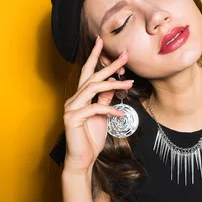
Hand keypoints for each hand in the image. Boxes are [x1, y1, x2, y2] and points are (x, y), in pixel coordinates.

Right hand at [62, 37, 132, 175]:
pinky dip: (110, 110)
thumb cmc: (90, 138)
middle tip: (125, 55)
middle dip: (109, 64)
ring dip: (113, 84)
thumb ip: (104, 100)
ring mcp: (71, 108)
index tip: (103, 41)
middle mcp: (73, 99)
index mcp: (80, 96)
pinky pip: (94, 109)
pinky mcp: (72, 119)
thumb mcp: (102, 116)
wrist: (82, 159)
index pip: (87, 71)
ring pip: (93, 89)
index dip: (95, 56)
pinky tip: (121, 114)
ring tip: (130, 83)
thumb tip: (113, 86)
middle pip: (92, 76)